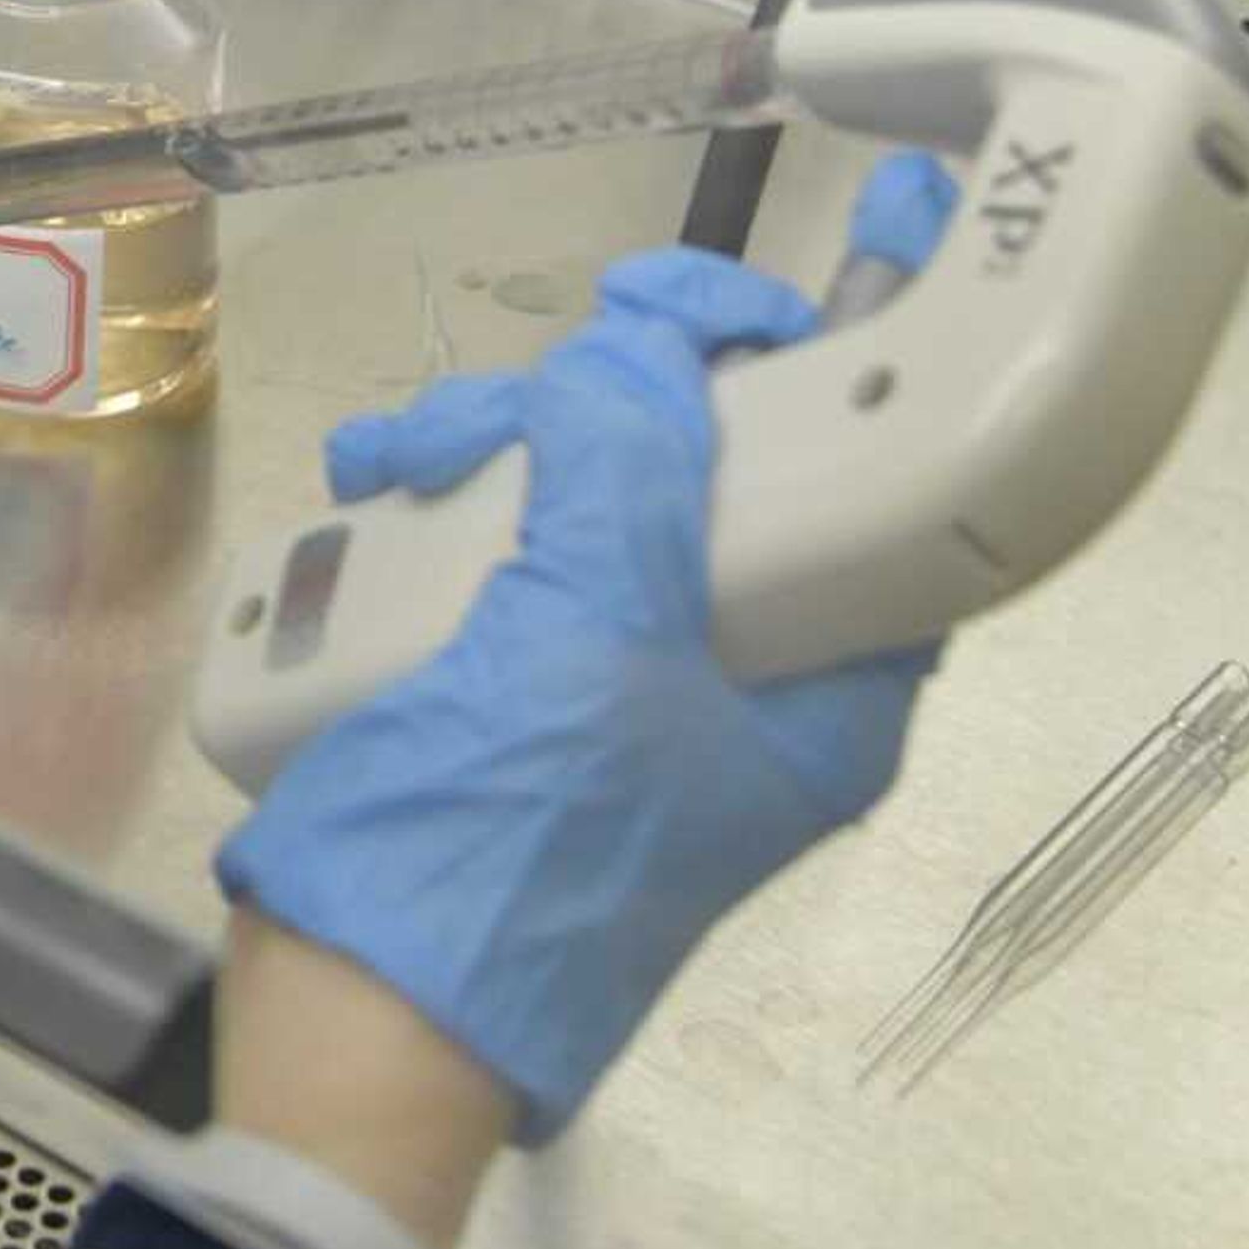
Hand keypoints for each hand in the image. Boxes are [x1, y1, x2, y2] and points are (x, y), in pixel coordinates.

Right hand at [214, 153, 962, 1140]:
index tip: (867, 230)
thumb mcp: (587, 645)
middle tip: (544, 372)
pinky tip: (365, 494)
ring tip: (391, 465)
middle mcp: (732, 673)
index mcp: (818, 689)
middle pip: (711, 461)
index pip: (891, 483)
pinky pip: (491, 544)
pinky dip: (429, 501)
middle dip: (610, 398)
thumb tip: (636, 353)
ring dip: (487, 443)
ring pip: (583, 487)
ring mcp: (608, 678)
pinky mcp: (502, 682)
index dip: (872, 356)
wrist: (357, 1018)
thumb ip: (629, 472)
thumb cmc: (507, 848)